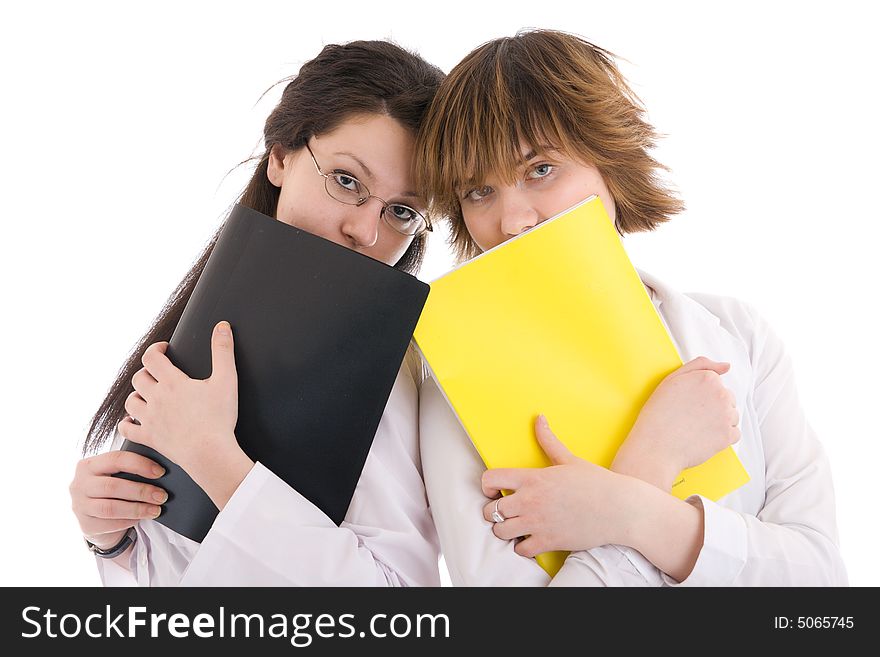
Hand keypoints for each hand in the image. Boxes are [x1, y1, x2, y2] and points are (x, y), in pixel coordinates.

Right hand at [69, 450, 166, 549]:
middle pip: (113, 486)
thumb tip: (160, 472)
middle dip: (141, 491)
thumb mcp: (116, 475)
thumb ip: (129, 470)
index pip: (116, 459)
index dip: (140, 465)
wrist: (97, 517)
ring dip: (137, 509)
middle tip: (162, 495)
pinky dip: (130, 521)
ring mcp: (80, 506)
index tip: (160, 472)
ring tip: (156, 510)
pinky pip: (110, 524)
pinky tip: (142, 518)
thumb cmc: (113, 490)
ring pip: (111, 508)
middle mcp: (79, 484)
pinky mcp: (85, 525)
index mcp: (89, 465)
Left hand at [118, 321, 241, 481]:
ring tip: (149, 395)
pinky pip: (127, 429)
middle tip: (160, 374)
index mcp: (172, 382)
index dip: (155, 350)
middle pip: (139, 378)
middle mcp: (156, 398)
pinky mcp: (149, 438)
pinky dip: (128, 423)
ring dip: (138, 395)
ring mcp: (150, 419)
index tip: (164, 350)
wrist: (209, 453)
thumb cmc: (219, 418)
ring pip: (130, 401)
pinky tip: (135, 420)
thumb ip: (223, 351)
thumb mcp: (227, 380)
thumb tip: (222, 327)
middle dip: (148, 372)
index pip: (151, 357)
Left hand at [481, 415, 640, 556]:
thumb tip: (539, 418)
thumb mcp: (569, 459)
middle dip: (494, 511)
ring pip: (500, 532)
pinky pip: (520, 550)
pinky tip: (531, 538)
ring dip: (505, 529)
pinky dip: (522, 547)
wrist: (620, 509)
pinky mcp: (548, 542)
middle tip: (506, 510)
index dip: (487, 485)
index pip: (489, 479)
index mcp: (533, 478)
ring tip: (516, 526)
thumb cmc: (596, 482)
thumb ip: (548, 440)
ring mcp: (537, 523)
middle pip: (490, 510)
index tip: (495, 490)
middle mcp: (530, 500)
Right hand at [611, 356, 740, 490]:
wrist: (655, 446)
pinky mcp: (728, 436)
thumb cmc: (659, 414)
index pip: (715, 383)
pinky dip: (722, 437)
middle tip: (689, 416)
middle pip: (726, 398)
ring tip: (695, 427)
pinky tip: (704, 437)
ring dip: (718, 421)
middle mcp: (721, 394)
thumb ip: (701, 365)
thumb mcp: (672, 379)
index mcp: (707, 378)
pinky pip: (734, 433)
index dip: (699, 394)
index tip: (686, 403)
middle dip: (712, 406)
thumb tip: (726, 366)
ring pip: (732, 415)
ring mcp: (726, 415)